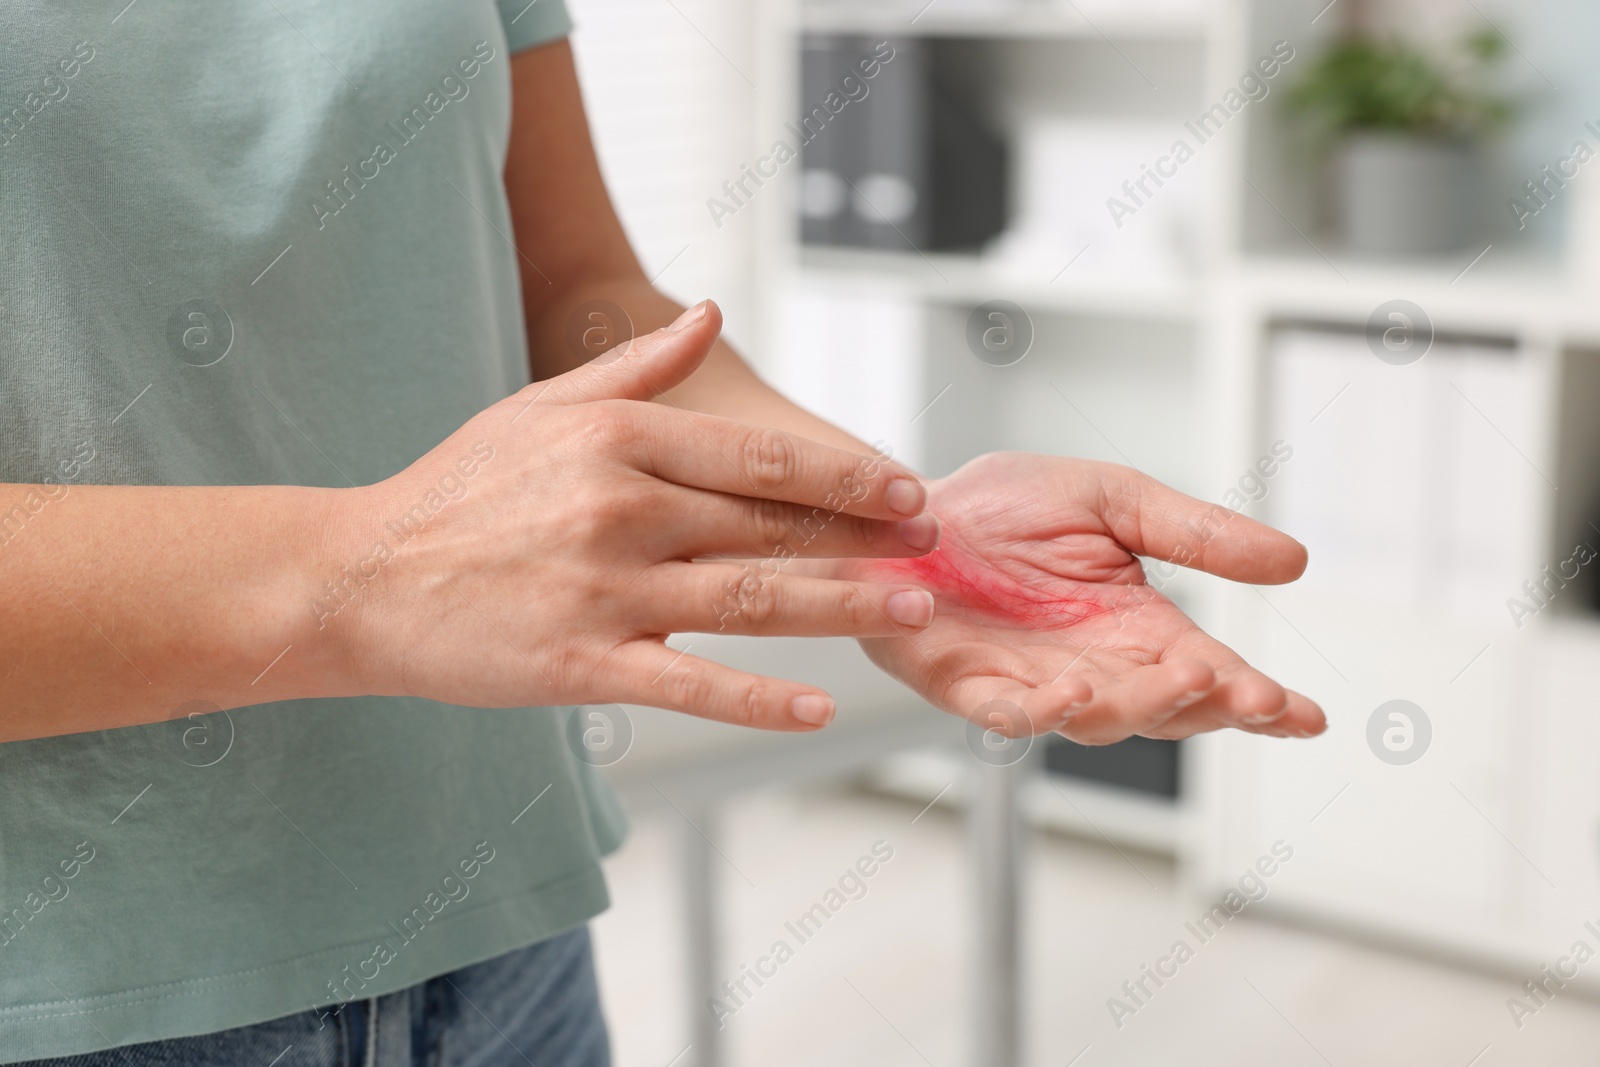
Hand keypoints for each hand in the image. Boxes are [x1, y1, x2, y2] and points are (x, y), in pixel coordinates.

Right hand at [330, 302, 942, 729]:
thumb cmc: (455, 489)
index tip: (902, 488)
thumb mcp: (539, 407)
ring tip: (908, 610)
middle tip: (932, 548)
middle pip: (769, 526)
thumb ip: (634, 368)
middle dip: (863, 537)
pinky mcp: (580, 664)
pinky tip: (816, 709)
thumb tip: (709, 315)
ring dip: (839, 607)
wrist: (360, 577)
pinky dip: (756, 700)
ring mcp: (602, 589)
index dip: (841, 475)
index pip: (757, 456)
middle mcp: (619, 508)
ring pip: (748, 600)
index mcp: (617, 441)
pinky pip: (687, 685)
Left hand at [841, 452, 1325, 742]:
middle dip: (1211, 707)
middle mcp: (1093, 666)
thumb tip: (1293, 562)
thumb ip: (1194, 534)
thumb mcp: (1114, 501)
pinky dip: (1042, 711)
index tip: (1306, 716)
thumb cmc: (1004, 507)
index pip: (1213, 674)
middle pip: (1166, 710)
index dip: (1259, 701)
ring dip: (1142, 707)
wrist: (905, 508)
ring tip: (1178, 678)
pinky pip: (1010, 714)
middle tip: (1248, 692)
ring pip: (1098, 722)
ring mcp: (1033, 683)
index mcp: (1136, 627)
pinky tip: (1074, 692)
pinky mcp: (969, 687)